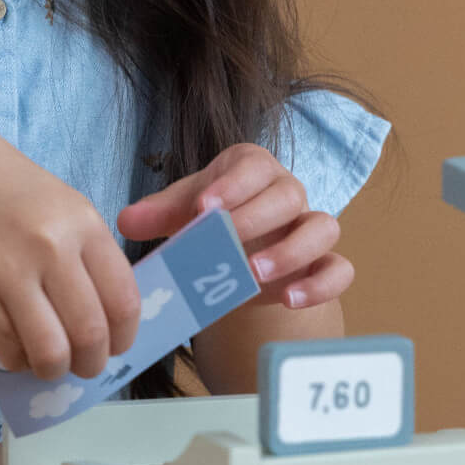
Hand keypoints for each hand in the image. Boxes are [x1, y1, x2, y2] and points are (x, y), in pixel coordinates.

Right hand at [0, 103, 141, 381]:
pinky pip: (6, 345)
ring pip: (49, 351)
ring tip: (46, 362)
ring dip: (52, 369)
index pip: (123, 302)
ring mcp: (8, 271)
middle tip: (80, 365)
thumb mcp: (59, 206)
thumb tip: (102, 323)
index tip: (114, 346)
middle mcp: (51, 247)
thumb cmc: (0, 185)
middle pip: (90, 334)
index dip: (123, 338)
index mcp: (83, 224)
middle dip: (91, 364)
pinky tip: (13, 345)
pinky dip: (16, 357)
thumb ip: (84, 257)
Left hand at [116, 143, 351, 311]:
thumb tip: (126, 221)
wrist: (239, 253)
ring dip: (291, 251)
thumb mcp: (183, 212)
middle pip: (289, 194)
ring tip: (253, 273)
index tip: (203, 207)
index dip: (231, 185)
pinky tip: (288, 299)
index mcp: (253, 169)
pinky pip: (339, 270)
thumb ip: (158, 213)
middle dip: (256, 218)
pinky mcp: (324, 264)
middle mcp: (289, 192)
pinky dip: (320, 284)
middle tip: (225, 242)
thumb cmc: (211, 220)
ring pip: (323, 228)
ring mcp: (310, 228)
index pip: (252, 165)